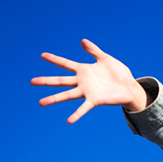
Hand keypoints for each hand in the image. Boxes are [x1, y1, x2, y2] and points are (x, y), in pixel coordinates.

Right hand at [31, 39, 148, 123]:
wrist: (130, 87)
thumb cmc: (119, 73)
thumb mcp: (105, 59)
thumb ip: (94, 50)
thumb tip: (82, 40)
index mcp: (84, 70)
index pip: (66, 64)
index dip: (55, 59)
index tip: (42, 55)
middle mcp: (82, 82)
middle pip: (61, 80)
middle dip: (47, 81)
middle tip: (32, 81)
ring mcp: (87, 92)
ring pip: (67, 95)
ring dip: (54, 99)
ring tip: (41, 102)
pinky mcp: (95, 100)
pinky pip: (83, 108)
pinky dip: (77, 114)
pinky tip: (69, 120)